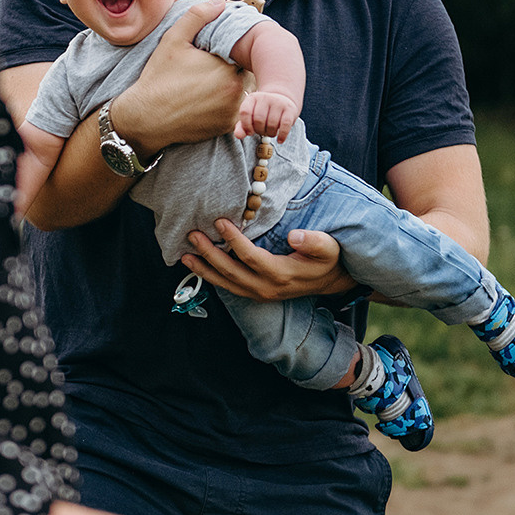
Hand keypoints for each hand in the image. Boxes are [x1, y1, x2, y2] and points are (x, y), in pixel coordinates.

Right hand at [110, 0, 244, 156]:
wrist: (146, 118)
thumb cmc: (159, 77)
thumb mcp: (173, 40)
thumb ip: (198, 17)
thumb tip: (220, 1)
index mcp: (227, 66)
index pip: (241, 51)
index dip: (229, 50)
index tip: (213, 54)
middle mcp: (236, 89)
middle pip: (243, 71)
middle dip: (231, 68)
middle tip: (206, 70)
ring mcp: (233, 110)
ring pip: (241, 90)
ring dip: (230, 86)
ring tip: (205, 86)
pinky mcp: (227, 126)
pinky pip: (235, 110)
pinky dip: (225, 105)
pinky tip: (205, 102)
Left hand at [182, 221, 352, 301]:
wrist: (329, 281)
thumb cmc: (327, 259)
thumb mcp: (328, 248)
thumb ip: (314, 242)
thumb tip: (295, 235)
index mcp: (281, 273)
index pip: (250, 256)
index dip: (233, 240)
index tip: (220, 221)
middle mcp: (266, 287)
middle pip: (231, 272)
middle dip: (210, 254)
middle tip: (193, 236)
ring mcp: (259, 293)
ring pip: (226, 283)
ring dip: (204, 269)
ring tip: (185, 255)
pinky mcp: (255, 293)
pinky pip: (229, 287)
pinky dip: (212, 278)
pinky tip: (199, 267)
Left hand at [234, 90, 298, 142]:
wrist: (282, 100)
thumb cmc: (262, 113)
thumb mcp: (250, 117)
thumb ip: (242, 127)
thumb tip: (238, 136)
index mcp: (252, 98)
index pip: (245, 112)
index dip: (246, 125)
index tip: (250, 132)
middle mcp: (265, 97)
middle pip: (259, 120)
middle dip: (259, 131)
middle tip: (262, 132)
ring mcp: (278, 102)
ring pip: (272, 124)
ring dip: (270, 134)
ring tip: (270, 132)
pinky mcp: (289, 109)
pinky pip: (285, 125)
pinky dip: (282, 135)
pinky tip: (280, 140)